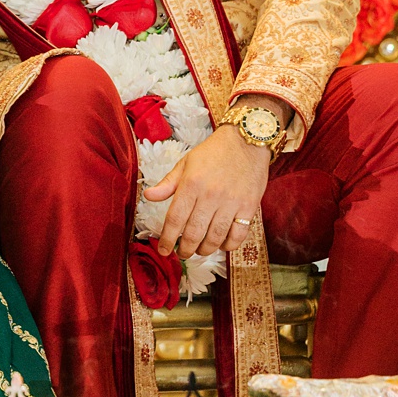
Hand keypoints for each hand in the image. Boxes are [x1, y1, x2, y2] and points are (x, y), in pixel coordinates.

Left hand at [142, 117, 275, 258]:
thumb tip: (149, 197)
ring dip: (205, 249)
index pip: (175, 218)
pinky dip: (229, 245)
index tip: (163, 250)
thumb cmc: (212, 153)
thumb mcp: (185, 163)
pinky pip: (238, 234)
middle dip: (185, 248)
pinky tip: (221, 245)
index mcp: (191, 185)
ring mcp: (231, 202)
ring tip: (199, 251)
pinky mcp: (249, 207)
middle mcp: (210, 196)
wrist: (246, 142)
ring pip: (216, 236)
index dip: (167, 238)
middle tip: (182, 254)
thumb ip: (168, 183)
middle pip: (194, 231)